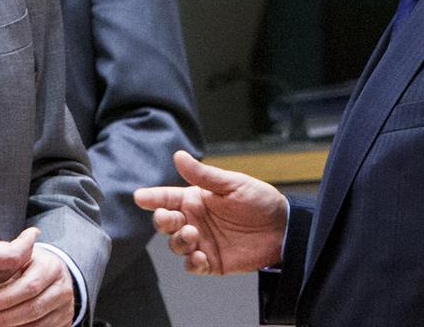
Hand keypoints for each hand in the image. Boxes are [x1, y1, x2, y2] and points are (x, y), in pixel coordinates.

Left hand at [0, 245, 72, 326]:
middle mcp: (62, 287)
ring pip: (37, 324)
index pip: (29, 286)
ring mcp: (65, 307)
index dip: (5, 298)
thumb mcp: (18, 260)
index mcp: (50, 266)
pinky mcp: (65, 321)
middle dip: (4, 317)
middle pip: (33, 308)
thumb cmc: (27, 267)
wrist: (52, 277)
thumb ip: (5, 268)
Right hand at [134, 150, 287, 274]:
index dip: (153, 197)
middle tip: (172, 219)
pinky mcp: (212, 261)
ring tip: (193, 235)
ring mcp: (202, 241)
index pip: (167, 197)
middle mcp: (195, 220)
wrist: (283, 229)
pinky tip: (200, 256)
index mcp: (196, 198)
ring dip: (179, 241)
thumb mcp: (232, 184)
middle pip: (166, 223)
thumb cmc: (260, 200)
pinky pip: (193, 266)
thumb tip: (179, 156)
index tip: (140, 197)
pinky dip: (192, 263)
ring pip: (176, 245)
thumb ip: (204, 175)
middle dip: (163, 221)